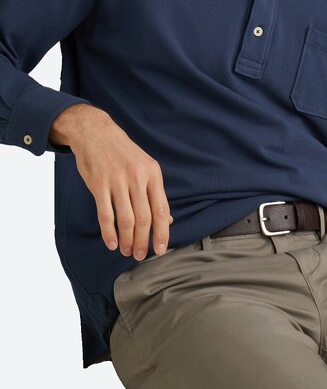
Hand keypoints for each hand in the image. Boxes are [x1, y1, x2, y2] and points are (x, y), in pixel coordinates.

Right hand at [51, 104, 173, 260]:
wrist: (96, 132)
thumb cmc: (123, 153)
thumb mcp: (145, 167)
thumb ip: (155, 193)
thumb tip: (168, 219)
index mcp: (153, 174)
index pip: (161, 210)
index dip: (162, 233)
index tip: (160, 250)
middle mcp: (137, 177)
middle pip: (144, 218)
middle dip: (143, 242)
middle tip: (140, 256)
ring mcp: (117, 180)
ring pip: (126, 219)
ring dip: (127, 240)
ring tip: (126, 251)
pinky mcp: (98, 183)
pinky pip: (105, 214)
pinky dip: (109, 232)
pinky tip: (112, 243)